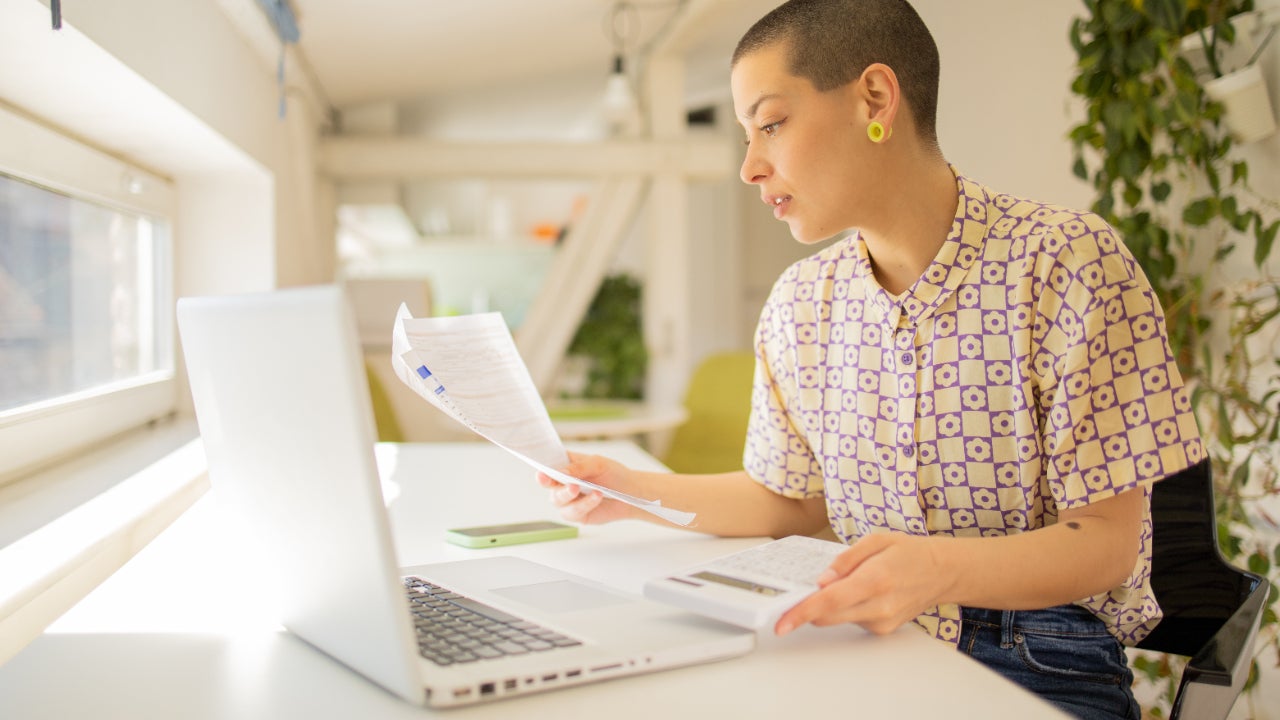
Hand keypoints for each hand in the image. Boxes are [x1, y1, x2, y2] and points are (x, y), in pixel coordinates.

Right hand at [536, 452, 638, 524]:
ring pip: (557, 500)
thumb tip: (560, 472)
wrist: (631, 492)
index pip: (547, 465)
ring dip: (569, 495)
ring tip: (584, 489)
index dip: (542, 468)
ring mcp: (568, 500)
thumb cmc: (613, 474)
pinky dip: (585, 504)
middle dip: (552, 484)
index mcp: (565, 465)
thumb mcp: (598, 464)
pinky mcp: (577, 514)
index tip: (541, 472)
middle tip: (566, 482)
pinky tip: (597, 496)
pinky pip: (573, 512)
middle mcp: (563, 483)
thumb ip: (578, 467)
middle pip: (548, 484)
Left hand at [775, 533, 950, 636]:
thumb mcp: (876, 540)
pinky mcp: (883, 629)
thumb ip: (844, 559)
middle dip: (807, 608)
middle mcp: (879, 605)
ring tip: (849, 581)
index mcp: (875, 579)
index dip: (802, 612)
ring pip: (838, 619)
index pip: (830, 601)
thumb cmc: (910, 553)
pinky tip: (862, 591)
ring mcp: (882, 621)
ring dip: (830, 604)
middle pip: (828, 616)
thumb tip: (822, 580)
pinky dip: (846, 608)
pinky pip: (851, 620)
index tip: (783, 623)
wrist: (942, 573)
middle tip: (798, 594)